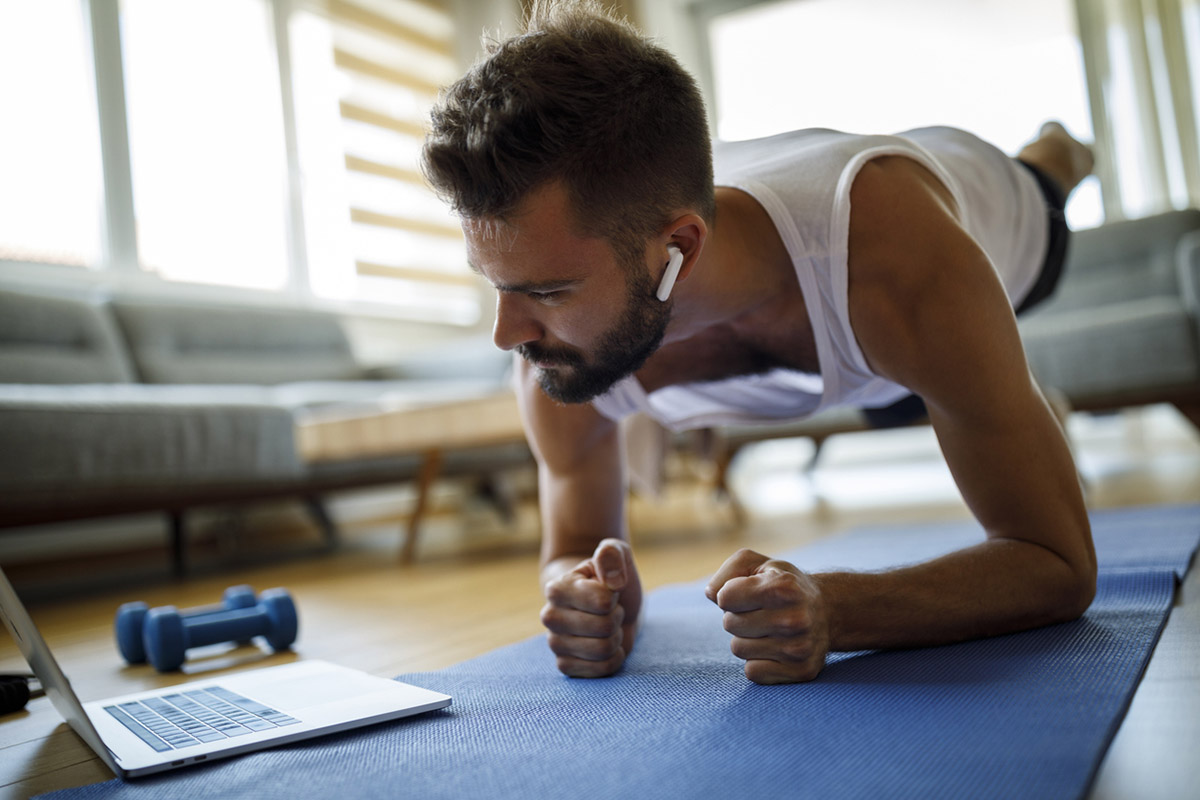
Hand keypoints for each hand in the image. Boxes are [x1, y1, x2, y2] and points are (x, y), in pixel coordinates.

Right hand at [540, 539, 642, 677]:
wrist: (606, 603)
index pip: (603, 602)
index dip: (615, 596)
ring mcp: (555, 643)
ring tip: (608, 626)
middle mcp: (549, 617)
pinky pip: (601, 670)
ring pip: (604, 650)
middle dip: (618, 618)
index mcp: (557, 588)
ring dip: (616, 638)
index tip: (607, 590)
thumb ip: (612, 554)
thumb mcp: (615, 554)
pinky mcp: (565, 665)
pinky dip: (614, 658)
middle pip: (605, 628)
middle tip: (610, 610)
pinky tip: (606, 645)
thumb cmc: (609, 577)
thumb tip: (613, 582)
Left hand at [706, 549, 829, 683]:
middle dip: (738, 616)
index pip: (725, 597)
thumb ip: (727, 572)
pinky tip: (776, 649)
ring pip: (738, 649)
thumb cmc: (783, 584)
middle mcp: (795, 619)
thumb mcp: (756, 564)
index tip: (747, 593)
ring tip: (769, 629)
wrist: (827, 610)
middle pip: (729, 624)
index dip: (730, 594)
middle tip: (761, 612)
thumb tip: (711, 595)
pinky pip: (752, 672)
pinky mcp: (802, 671)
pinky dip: (758, 661)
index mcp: (783, 587)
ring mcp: (799, 648)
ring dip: (747, 639)